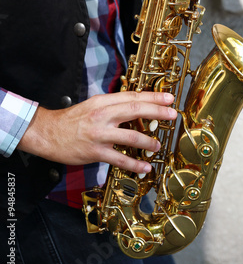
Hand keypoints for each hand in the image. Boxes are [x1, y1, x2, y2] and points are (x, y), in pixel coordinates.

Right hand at [17, 92, 175, 173]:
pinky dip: (134, 163)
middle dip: (157, 112)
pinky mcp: (95, 151)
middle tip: (173, 114)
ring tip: (158, 145)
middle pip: (134, 110)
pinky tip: (145, 167)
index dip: (152, 97)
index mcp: (102, 102)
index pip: (131, 96)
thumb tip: (134, 105)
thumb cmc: (71, 120)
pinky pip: (119, 158)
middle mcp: (102, 115)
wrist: (48, 133)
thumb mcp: (92, 105)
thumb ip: (112, 105)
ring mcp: (99, 134)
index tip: (168, 99)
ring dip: (148, 141)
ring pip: (130, 135)